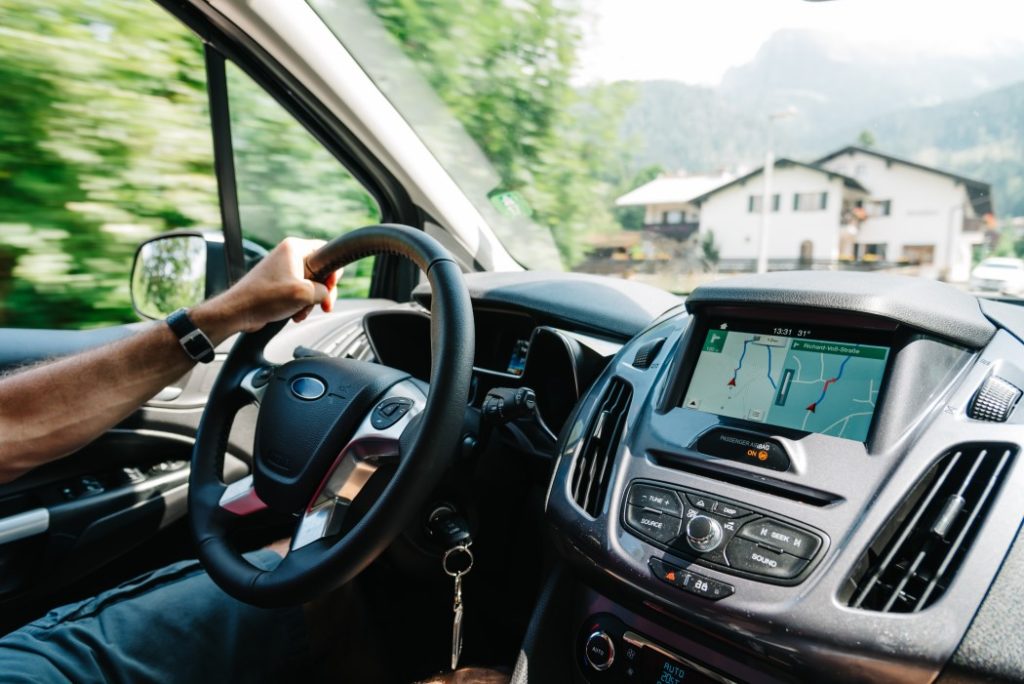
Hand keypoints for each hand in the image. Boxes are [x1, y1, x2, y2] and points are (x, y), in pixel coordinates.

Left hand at [194, 238, 341, 338]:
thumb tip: (326, 295)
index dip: (332, 272)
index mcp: (295, 248)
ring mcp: (285, 269)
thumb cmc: (263, 298)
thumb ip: (324, 291)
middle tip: (323, 305)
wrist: (238, 311)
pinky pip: (300, 291)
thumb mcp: (303, 294)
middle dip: (322, 292)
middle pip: (321, 271)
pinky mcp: (280, 283)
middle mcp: (290, 255)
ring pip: (312, 284)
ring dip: (310, 301)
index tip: (328, 288)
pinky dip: (301, 304)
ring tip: (301, 311)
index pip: (327, 251)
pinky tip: (295, 313)